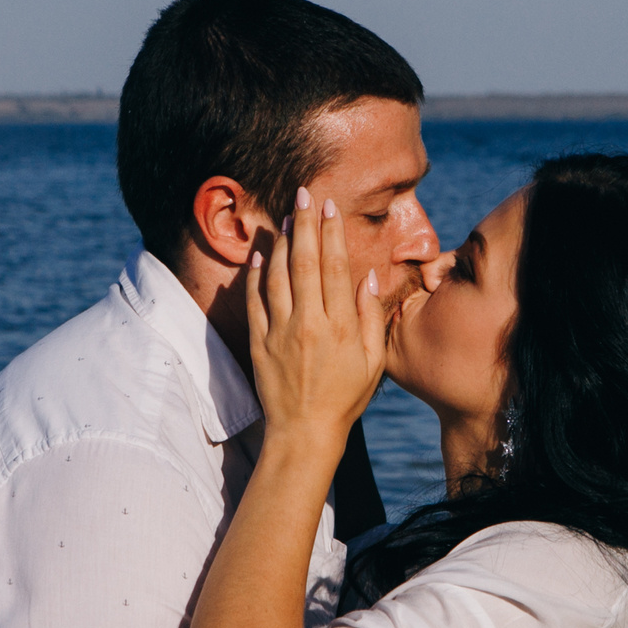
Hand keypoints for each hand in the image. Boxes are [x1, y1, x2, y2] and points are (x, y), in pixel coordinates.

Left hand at [247, 187, 387, 455]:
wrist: (304, 434)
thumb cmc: (345, 399)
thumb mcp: (373, 362)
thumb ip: (372, 317)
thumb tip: (367, 277)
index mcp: (339, 325)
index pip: (334, 267)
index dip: (331, 233)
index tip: (330, 207)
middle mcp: (308, 323)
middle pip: (303, 261)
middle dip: (304, 223)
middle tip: (303, 194)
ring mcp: (279, 331)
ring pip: (277, 275)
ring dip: (280, 242)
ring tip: (285, 217)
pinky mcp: (259, 342)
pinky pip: (254, 300)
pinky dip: (255, 274)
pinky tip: (259, 253)